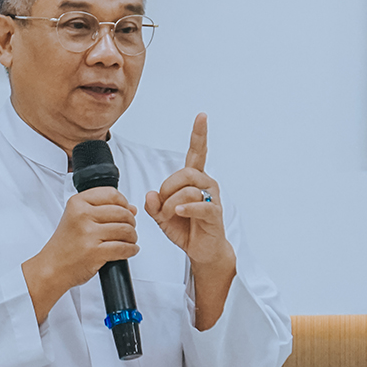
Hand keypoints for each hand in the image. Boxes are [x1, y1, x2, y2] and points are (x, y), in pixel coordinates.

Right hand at [22, 187, 138, 323]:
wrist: (51, 268)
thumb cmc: (64, 246)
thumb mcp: (77, 219)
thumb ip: (102, 210)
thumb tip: (131, 208)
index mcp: (77, 203)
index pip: (111, 193)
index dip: (124, 202)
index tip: (126, 209)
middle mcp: (82, 215)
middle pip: (122, 212)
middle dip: (131, 222)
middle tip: (128, 228)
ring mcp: (88, 233)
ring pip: (125, 230)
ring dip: (132, 237)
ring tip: (128, 240)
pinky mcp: (95, 251)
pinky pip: (124, 248)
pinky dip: (131, 250)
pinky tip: (129, 250)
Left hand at [145, 113, 232, 268]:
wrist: (202, 250)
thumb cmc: (185, 228)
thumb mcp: (161, 216)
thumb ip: (153, 204)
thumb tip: (151, 194)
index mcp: (194, 179)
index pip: (197, 152)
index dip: (199, 134)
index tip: (201, 116)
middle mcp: (206, 184)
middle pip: (185, 172)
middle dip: (168, 188)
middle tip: (163, 206)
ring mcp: (212, 198)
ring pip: (188, 189)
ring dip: (171, 204)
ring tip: (170, 215)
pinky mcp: (215, 213)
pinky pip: (199, 205)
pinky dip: (185, 208)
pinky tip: (178, 212)